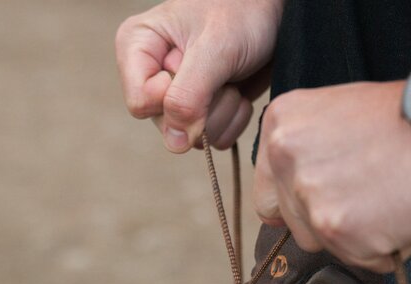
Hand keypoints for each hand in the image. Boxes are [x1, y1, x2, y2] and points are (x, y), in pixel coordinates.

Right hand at [116, 0, 283, 151]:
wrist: (273, 13)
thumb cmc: (242, 12)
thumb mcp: (214, 49)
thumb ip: (187, 97)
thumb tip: (175, 143)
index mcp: (137, 49)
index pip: (141, 104)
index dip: (173, 98)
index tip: (199, 70)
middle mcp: (151, 75)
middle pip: (168, 124)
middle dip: (206, 106)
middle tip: (223, 74)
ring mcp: (176, 96)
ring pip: (192, 136)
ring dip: (223, 111)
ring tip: (232, 78)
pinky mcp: (202, 110)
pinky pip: (213, 138)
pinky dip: (234, 118)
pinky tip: (239, 90)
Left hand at [253, 82, 410, 271]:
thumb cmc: (409, 118)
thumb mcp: (338, 112)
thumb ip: (306, 149)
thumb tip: (291, 194)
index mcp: (281, 126)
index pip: (266, 193)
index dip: (293, 202)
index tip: (321, 200)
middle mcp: (286, 159)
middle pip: (291, 221)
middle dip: (325, 219)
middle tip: (366, 197)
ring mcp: (310, 195)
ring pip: (319, 242)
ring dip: (351, 235)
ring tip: (386, 203)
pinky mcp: (339, 229)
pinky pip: (356, 257)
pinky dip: (381, 248)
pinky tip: (401, 215)